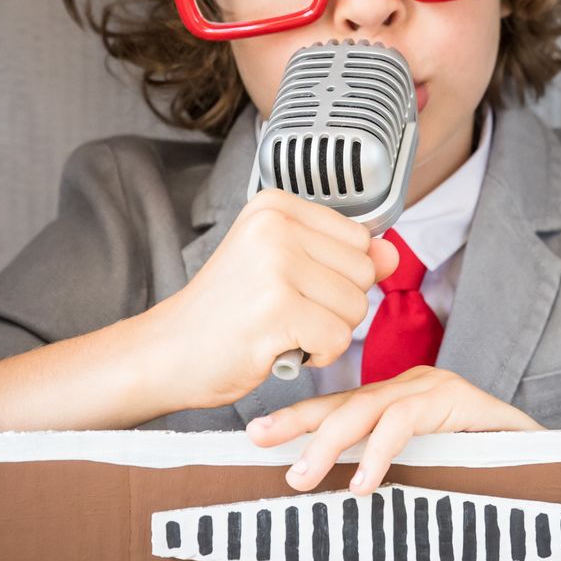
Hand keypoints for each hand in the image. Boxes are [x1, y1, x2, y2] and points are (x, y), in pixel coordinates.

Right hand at [142, 188, 399, 410]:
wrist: (168, 351)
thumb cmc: (226, 310)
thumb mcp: (284, 266)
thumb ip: (341, 256)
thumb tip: (392, 253)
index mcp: (276, 205)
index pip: (359, 238)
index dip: (337, 275)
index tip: (293, 285)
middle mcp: (276, 226)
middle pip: (363, 272)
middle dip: (336, 305)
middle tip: (286, 311)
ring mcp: (276, 265)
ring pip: (356, 307)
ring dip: (327, 331)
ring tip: (281, 328)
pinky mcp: (278, 309)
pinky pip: (338, 339)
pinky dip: (317, 355)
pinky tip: (281, 348)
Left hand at [246, 365, 543, 493]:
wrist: (555, 466)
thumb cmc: (488, 477)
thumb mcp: (425, 477)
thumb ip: (388, 479)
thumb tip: (332, 507)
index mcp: (400, 403)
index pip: (339, 406)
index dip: (298, 418)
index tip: (254, 436)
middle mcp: (414, 388)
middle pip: (344, 401)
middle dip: (298, 423)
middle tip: (259, 445)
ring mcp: (438, 390)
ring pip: (369, 407)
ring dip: (330, 443)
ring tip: (303, 478)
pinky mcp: (462, 401)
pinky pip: (408, 421)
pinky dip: (380, 451)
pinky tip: (364, 482)